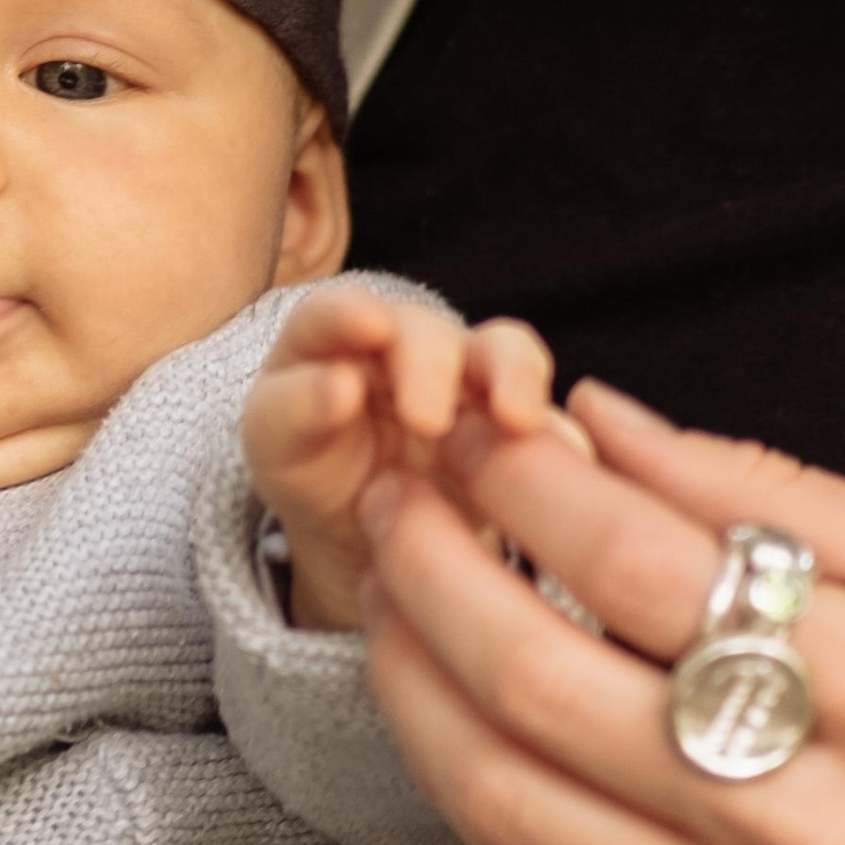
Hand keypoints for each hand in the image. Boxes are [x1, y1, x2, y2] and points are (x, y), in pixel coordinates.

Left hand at [245, 290, 568, 633]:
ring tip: (514, 419)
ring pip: (504, 354)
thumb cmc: (311, 470)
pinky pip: (547, 420)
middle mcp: (409, 345)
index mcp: (335, 338)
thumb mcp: (279, 448)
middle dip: (429, 365)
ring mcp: (470, 378)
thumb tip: (339, 384)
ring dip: (513, 377)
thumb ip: (294, 412)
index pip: (334, 313)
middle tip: (424, 420)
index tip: (368, 327)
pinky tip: (564, 457)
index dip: (349, 314)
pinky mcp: (515, 427)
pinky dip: (558, 436)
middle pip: (426, 333)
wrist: (364, 532)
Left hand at [359, 372, 844, 844]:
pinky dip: (464, 778)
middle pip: (545, 678)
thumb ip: (786, 497)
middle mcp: (812, 821)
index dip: (532, 483)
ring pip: (509, 789)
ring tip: (392, 587)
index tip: (488, 425)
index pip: (648, 567)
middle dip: (439, 565)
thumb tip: (616, 422)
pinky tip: (442, 704)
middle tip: (405, 491)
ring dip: (414, 675)